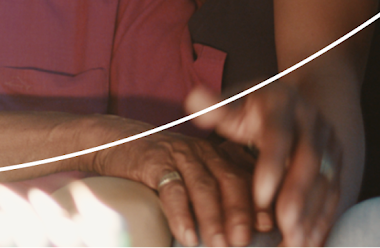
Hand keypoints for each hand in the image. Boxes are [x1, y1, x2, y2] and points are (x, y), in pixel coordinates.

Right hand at [91, 117, 255, 246]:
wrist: (111, 141)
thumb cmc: (157, 168)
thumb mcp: (190, 176)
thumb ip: (215, 194)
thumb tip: (246, 231)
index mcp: (216, 155)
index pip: (245, 177)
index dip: (259, 202)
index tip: (268, 226)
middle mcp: (201, 152)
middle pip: (229, 180)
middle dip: (240, 212)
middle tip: (244, 240)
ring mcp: (177, 154)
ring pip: (203, 186)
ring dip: (213, 218)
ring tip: (219, 245)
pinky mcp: (152, 161)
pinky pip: (171, 188)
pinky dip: (180, 214)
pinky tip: (186, 235)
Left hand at [186, 85, 342, 246]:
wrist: (293, 101)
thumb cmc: (253, 107)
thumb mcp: (234, 103)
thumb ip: (216, 107)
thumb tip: (194, 100)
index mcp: (282, 105)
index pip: (279, 137)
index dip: (271, 167)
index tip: (259, 197)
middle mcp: (312, 124)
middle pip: (309, 162)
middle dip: (298, 196)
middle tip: (285, 226)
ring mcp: (329, 145)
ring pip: (326, 181)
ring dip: (314, 213)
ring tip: (297, 241)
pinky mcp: (337, 164)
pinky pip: (334, 194)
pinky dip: (324, 219)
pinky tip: (310, 242)